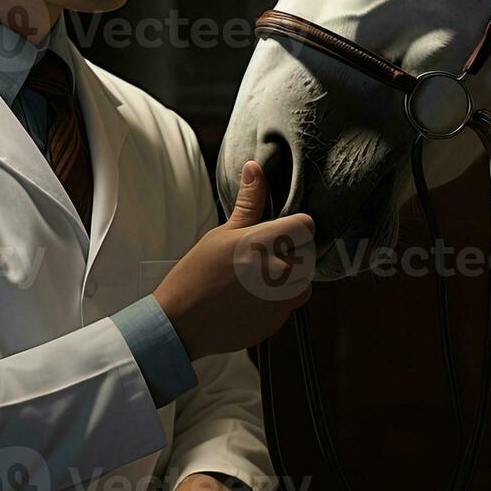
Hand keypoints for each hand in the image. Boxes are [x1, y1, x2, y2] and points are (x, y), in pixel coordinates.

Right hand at [154, 161, 313, 359]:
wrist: (181, 323)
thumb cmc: (197, 274)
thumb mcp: (221, 234)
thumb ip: (248, 203)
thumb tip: (255, 167)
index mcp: (261, 243)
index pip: (306, 226)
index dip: (297, 226)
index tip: (282, 231)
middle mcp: (276, 272)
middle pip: (309, 254)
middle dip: (293, 253)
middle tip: (266, 257)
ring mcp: (279, 299)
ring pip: (305, 280)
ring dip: (291, 277)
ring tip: (260, 278)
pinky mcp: (278, 321)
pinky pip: (293, 303)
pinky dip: (281, 299)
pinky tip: (255, 298)